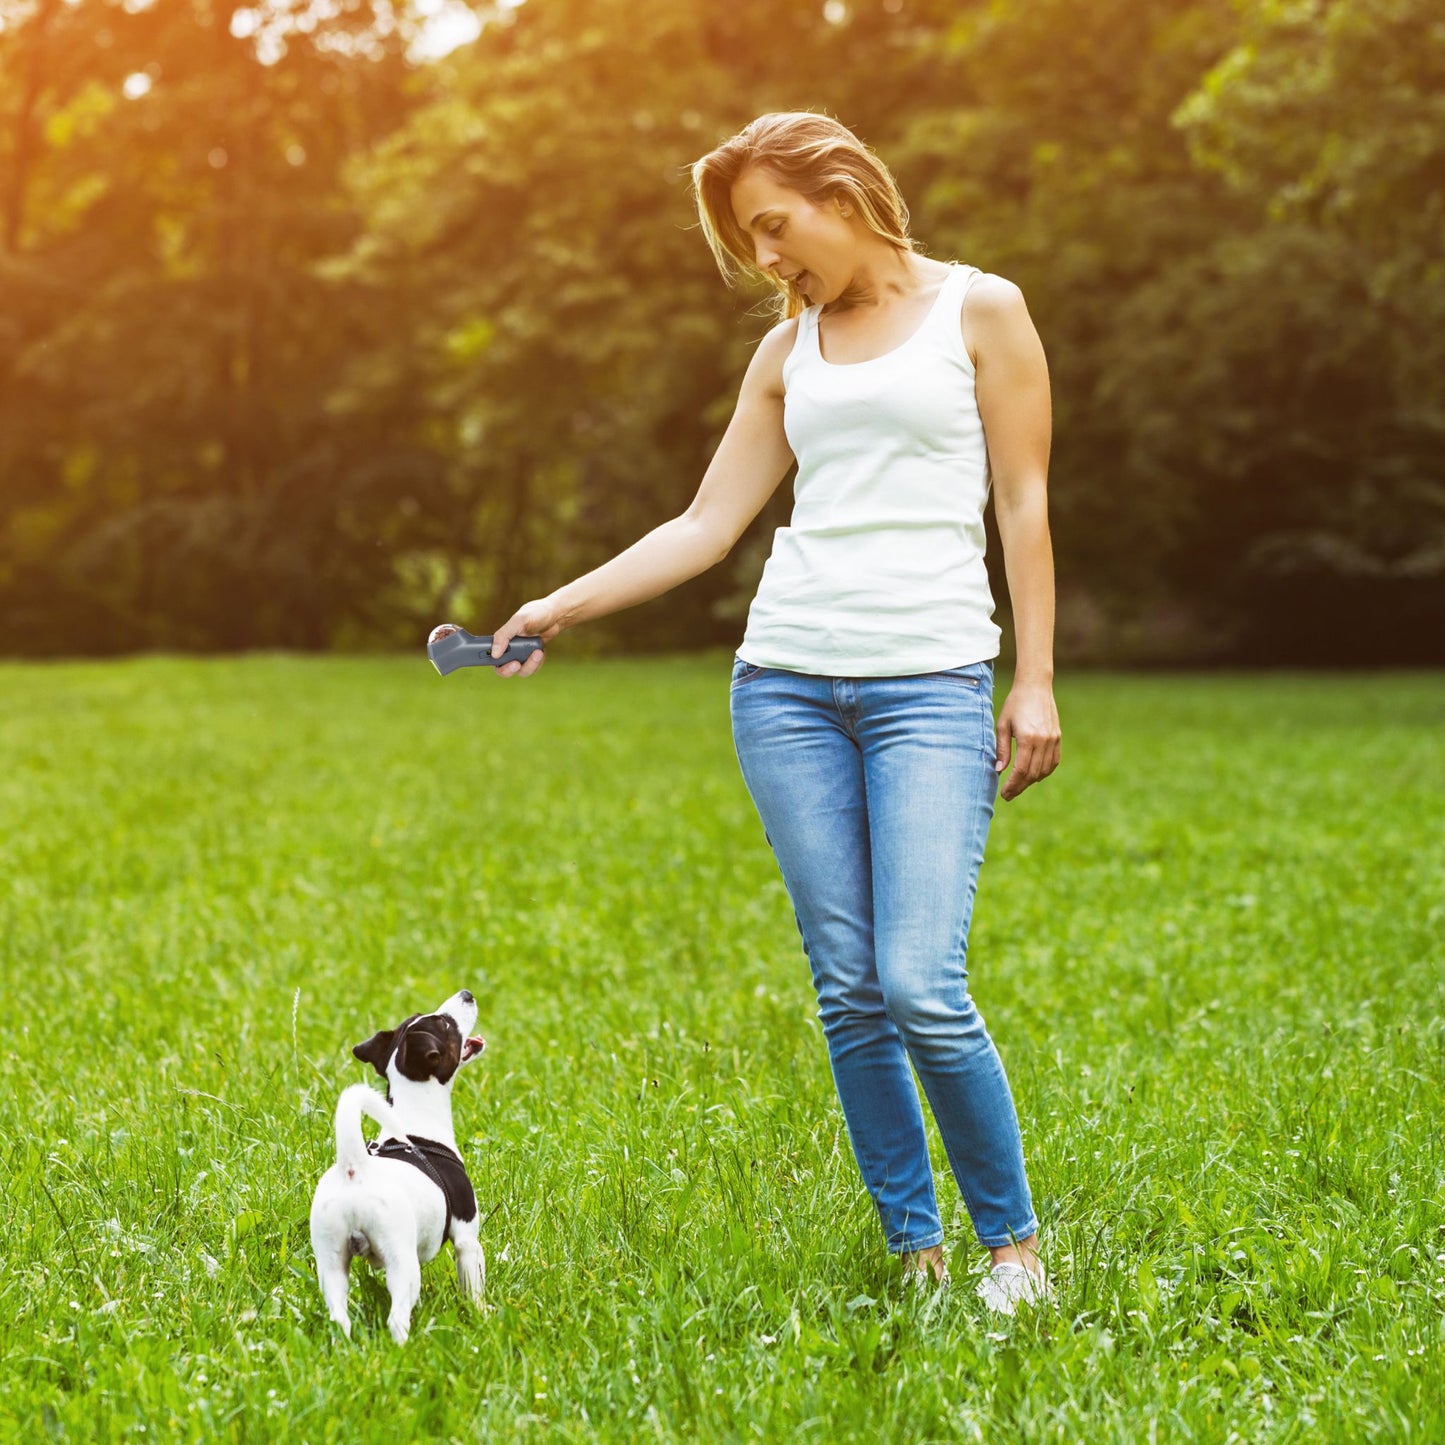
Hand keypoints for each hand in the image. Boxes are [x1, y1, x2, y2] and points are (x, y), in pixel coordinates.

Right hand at [489, 596, 565, 677]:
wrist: (555, 616)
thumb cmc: (536, 613)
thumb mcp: (518, 620)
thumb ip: (504, 635)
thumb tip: (495, 653)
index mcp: (502, 639)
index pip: (491, 656)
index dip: (495, 663)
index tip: (504, 661)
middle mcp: (509, 649)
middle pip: (504, 669)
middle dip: (511, 669)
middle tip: (517, 663)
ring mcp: (521, 655)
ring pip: (521, 671)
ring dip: (529, 665)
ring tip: (538, 652)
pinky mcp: (532, 658)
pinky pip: (532, 668)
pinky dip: (537, 663)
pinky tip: (541, 652)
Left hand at [994, 679, 1059, 800]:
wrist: (1035, 687)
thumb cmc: (1015, 704)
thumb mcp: (1003, 725)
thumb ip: (1001, 749)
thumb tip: (999, 771)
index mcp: (1028, 738)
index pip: (1021, 770)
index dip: (1013, 785)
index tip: (1004, 794)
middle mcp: (1043, 740)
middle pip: (1033, 774)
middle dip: (1020, 787)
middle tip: (1009, 794)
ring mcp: (1053, 739)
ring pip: (1044, 770)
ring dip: (1032, 781)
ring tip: (1019, 785)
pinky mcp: (1058, 737)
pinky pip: (1054, 762)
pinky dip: (1044, 772)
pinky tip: (1034, 776)